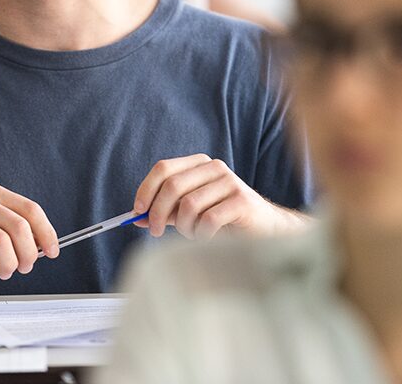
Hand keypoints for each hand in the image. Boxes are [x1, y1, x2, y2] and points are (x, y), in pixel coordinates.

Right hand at [0, 183, 58, 283]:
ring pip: (1, 243)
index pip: (31, 210)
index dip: (46, 232)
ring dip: (9, 264)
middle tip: (25, 267)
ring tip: (5, 273)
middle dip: (29, 254)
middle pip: (20, 227)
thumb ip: (6, 226)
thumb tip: (36, 247)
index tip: (52, 250)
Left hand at [133, 154, 298, 240]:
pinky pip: (208, 220)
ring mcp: (230, 182)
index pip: (163, 168)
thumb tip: (137, 217)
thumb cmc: (224, 219)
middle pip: (172, 185)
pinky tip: (207, 237)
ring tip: (192, 234)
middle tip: (154, 231)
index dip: (146, 190)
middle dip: (158, 212)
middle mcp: (214, 167)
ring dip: (184, 227)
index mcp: (199, 164)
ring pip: (189, 205)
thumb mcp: (190, 211)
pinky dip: (201, 234)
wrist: (264, 228)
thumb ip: (166, 210)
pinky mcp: (242, 201)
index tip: (138, 212)